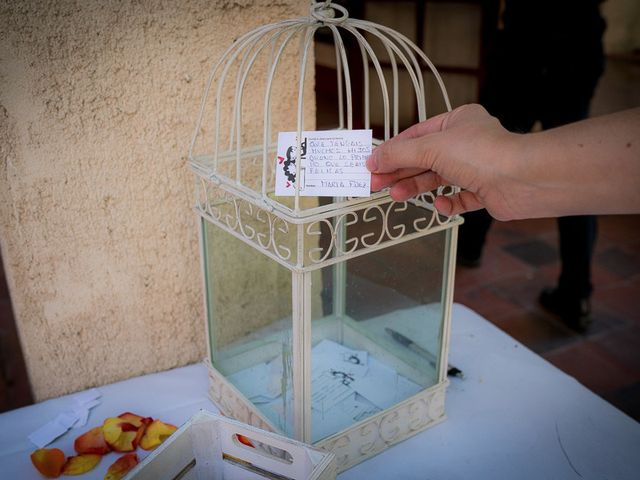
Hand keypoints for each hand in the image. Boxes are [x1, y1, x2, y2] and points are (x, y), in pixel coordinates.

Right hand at [366, 104, 524, 220]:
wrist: (522, 179)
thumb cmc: (481, 153)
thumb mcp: (431, 148)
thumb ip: (400, 154)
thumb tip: (374, 159)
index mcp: (457, 122)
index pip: (416, 135)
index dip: (393, 150)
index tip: (373, 164)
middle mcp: (467, 143)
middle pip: (424, 159)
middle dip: (400, 171)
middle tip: (376, 184)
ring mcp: (476, 168)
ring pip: (438, 178)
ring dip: (417, 187)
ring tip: (396, 196)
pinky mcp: (485, 191)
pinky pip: (460, 197)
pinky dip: (448, 202)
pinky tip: (440, 204)